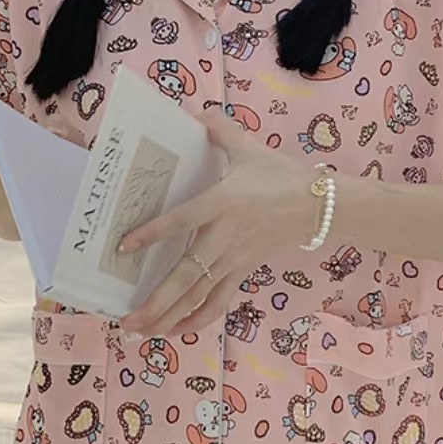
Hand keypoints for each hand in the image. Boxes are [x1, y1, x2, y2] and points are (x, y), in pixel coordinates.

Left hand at [117, 111, 317, 337]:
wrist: (318, 207)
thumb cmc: (281, 176)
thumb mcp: (250, 147)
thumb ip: (218, 128)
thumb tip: (192, 112)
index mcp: (223, 203)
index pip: (181, 221)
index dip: (152, 234)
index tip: (123, 246)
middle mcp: (225, 237)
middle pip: (187, 275)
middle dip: (156, 300)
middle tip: (127, 318)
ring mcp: (234, 260)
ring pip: (199, 296)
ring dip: (168, 317)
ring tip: (140, 331)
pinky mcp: (243, 273)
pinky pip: (219, 303)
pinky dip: (197, 320)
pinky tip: (174, 331)